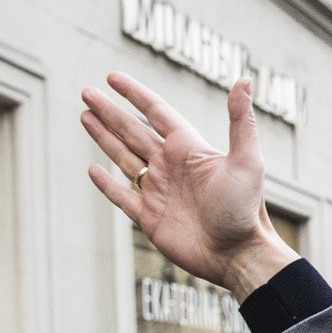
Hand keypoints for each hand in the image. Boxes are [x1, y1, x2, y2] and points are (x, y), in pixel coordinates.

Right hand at [82, 73, 296, 300]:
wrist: (239, 255)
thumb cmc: (246, 209)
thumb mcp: (247, 161)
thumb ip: (241, 121)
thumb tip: (244, 80)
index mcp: (190, 150)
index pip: (156, 113)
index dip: (135, 94)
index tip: (112, 77)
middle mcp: (172, 167)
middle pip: (133, 132)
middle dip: (110, 112)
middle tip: (86, 93)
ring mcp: (159, 192)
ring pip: (124, 158)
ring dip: (104, 138)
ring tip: (84, 116)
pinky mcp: (150, 218)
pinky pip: (122, 196)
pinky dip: (106, 183)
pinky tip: (93, 169)